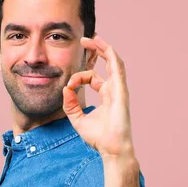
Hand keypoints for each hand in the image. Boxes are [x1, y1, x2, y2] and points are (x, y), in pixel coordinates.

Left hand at [62, 35, 134, 158]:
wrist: (111, 148)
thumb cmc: (98, 137)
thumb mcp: (77, 119)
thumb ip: (69, 104)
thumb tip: (65, 88)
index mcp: (106, 94)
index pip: (91, 77)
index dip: (78, 77)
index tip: (69, 86)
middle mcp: (114, 89)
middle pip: (107, 62)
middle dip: (97, 50)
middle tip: (85, 39)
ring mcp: (119, 88)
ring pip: (114, 61)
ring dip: (104, 48)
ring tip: (93, 38)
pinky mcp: (121, 90)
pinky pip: (117, 68)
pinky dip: (110, 56)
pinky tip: (103, 47)